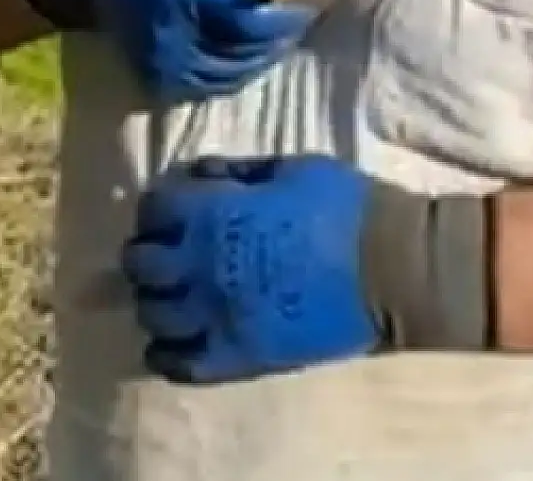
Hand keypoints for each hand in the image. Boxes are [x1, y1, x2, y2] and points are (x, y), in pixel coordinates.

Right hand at [10, 0, 316, 99]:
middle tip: (311, 4)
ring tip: (286, 20)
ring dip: (271, 47)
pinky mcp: (159, 82)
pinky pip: (219, 83)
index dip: (295, 5)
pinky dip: (245, 64)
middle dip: (289, 25)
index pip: (253, 8)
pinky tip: (254, 41)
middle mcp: (172, 31)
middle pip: (252, 43)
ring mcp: (164, 64)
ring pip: (240, 68)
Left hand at [121, 154, 379, 382]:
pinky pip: (180, 365)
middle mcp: (201, 268)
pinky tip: (177, 340)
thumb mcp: (288, 168)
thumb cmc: (343, 206)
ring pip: (153, 316)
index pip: (153, 208)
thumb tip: (195, 175)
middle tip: (169, 250)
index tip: (173, 207)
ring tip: (176, 295)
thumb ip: (235, 171)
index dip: (160, 205)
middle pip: (140, 264)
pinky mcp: (239, 358)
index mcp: (212, 215)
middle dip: (148, 253)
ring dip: (157, 301)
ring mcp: (217, 318)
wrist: (391, 268)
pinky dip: (167, 354)